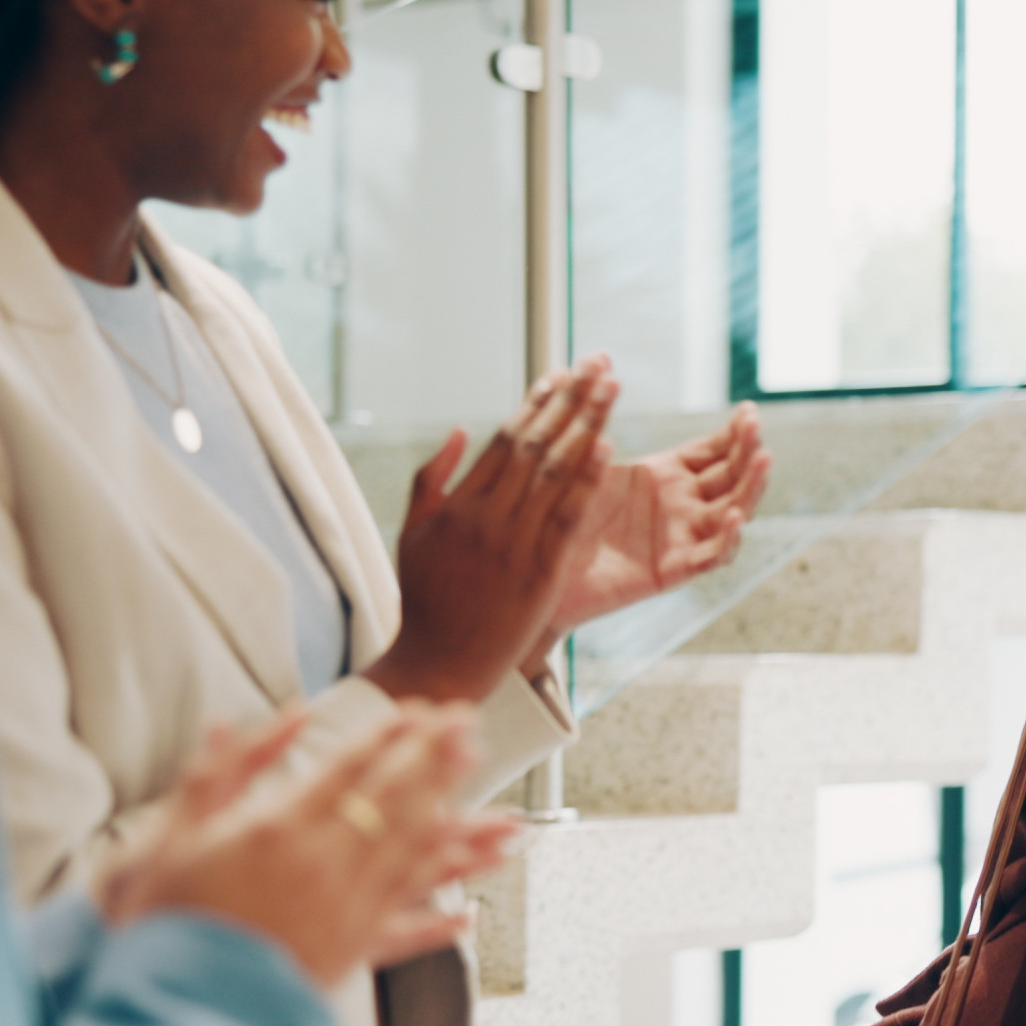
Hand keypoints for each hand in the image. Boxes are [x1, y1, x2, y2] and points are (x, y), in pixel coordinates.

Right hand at [99, 707, 521, 986]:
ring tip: (504, 815)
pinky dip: (441, 925)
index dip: (392, 736)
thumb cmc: (162, 917)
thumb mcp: (175, 833)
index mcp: (279, 829)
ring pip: (419, 863)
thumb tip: (257, 719)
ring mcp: (344, 912)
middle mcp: (324, 866)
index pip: (351, 767)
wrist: (163, 1002)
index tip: (423, 709)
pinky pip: (408, 935)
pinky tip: (472, 915)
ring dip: (465, 836)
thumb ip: (220, 771)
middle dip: (438, 761)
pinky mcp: (348, 956)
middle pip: (397, 802)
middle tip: (471, 727)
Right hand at [365, 357, 618, 703]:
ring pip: (555, 472)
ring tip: (611, 389)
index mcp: (457, 504)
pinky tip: (608, 447)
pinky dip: (587, 480)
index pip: (505, 439)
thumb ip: (432, 480)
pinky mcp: (539, 572)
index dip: (537, 402)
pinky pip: (567, 517)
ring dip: (587, 425)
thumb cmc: (426, 598)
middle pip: (536, 444)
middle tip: (599, 364)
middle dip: (571, 400)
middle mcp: (485, 517)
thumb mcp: (413, 534)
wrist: (439, 661)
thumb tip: (459, 431)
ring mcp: (513, 544)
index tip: (561, 373)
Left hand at [540, 402, 771, 635]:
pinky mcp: (671, 570)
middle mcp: (681, 506)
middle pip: (731, 477)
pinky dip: (726, 540)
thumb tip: (599, 375)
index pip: (713, 451)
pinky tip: (734, 517)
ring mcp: (681, 538)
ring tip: (763, 459)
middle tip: (756, 426)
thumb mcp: (580, 464)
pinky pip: (709, 557)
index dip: (734, 433)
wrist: (537, 568)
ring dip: (751, 487)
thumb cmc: (555, 515)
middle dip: (747, 451)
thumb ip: (596, 428)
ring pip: (732, 512)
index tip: (748, 411)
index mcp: (665, 476)